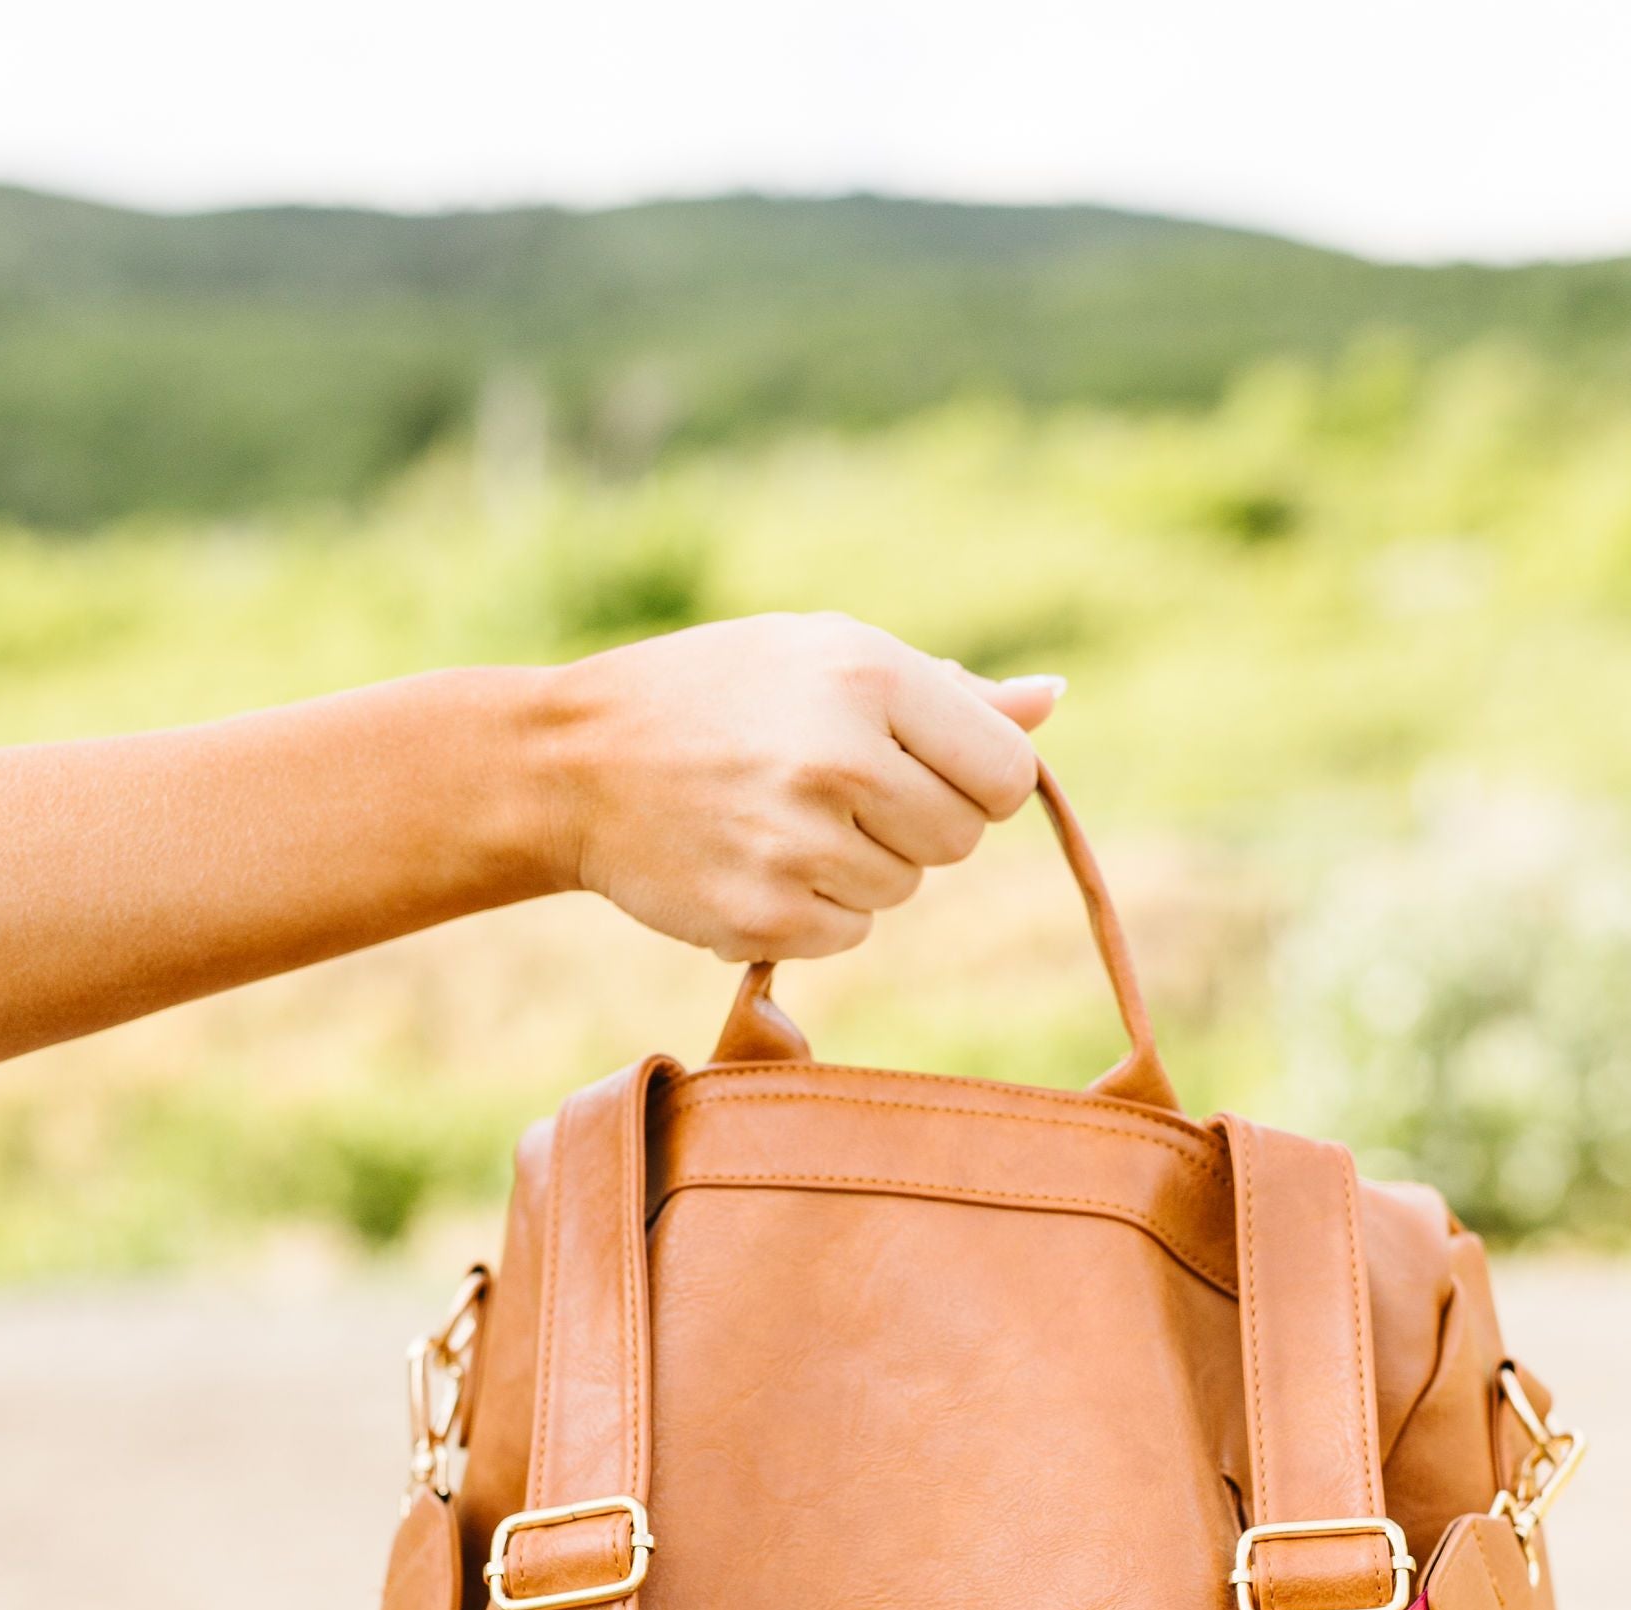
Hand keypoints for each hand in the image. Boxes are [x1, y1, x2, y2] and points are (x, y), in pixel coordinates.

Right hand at [542, 612, 1063, 961]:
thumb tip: (1054, 701)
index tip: (925, 769)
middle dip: (917, 822)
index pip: (1005, 772)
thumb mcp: (825, 656)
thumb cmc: (719, 695)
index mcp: (867, 675)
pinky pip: (852, 931)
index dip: (976, 779)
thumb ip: (947, 695)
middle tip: (836, 789)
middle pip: (961, 837)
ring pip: (905, 887)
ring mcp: (802, 844)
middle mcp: (840, 757)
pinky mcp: (768, 916)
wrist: (576, 763)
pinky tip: (756, 859)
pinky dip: (818, 908)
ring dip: (863, 865)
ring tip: (782, 816)